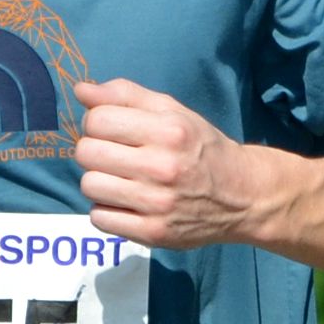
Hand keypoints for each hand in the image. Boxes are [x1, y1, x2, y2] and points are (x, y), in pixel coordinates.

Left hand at [73, 77, 282, 249]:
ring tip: (122, 180)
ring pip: (89, 185)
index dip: (97, 122)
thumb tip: (80, 90)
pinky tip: (127, 203)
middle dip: (95, 151)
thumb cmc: (201, 147)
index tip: (112, 130)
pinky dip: (107, 210)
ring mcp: (157, 204)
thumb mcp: (173, 111)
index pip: (97, 120)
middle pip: (86, 153)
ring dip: (99, 181)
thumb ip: (126, 95)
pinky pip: (98, 218)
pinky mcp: (153, 233)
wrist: (243, 196)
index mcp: (169, 131)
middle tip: (116, 156)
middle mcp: (163, 167)